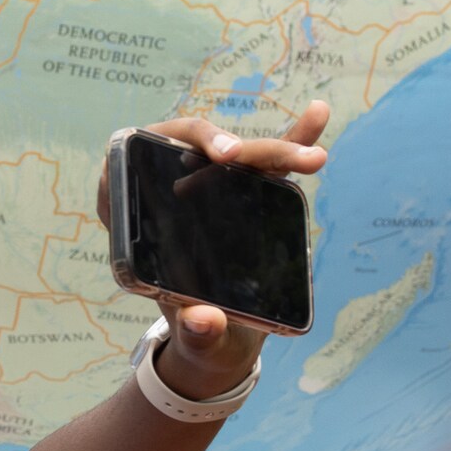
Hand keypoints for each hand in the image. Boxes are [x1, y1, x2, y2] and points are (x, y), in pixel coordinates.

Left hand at [126, 100, 329, 402]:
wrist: (221, 336)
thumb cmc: (197, 333)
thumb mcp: (195, 337)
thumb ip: (196, 332)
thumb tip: (203, 320)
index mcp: (133, 219)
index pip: (132, 166)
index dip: (162, 149)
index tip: (211, 157)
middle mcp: (167, 191)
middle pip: (193, 151)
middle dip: (230, 148)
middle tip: (244, 157)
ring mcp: (208, 186)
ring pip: (237, 154)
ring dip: (276, 149)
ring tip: (313, 158)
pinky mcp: (243, 190)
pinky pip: (267, 161)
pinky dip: (294, 140)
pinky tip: (318, 114)